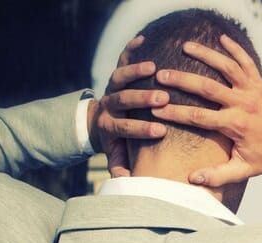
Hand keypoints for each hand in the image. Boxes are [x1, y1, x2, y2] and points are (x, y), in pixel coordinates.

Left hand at [88, 35, 169, 176]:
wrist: (99, 122)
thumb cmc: (117, 142)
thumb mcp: (117, 157)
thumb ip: (122, 167)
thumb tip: (130, 183)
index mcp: (110, 126)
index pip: (124, 127)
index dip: (140, 129)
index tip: (160, 131)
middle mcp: (109, 104)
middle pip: (122, 99)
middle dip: (141, 98)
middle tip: (161, 97)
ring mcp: (111, 87)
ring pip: (119, 76)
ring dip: (135, 71)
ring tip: (154, 68)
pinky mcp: (116, 73)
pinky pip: (120, 58)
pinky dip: (130, 48)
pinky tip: (144, 39)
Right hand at [149, 33, 261, 185]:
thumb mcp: (243, 170)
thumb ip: (217, 175)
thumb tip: (192, 180)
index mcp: (236, 125)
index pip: (198, 117)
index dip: (175, 114)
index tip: (155, 109)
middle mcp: (243, 104)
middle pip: (207, 88)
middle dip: (182, 80)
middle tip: (161, 74)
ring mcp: (253, 91)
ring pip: (226, 67)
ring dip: (206, 55)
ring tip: (185, 46)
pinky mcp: (261, 85)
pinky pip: (247, 62)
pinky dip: (236, 49)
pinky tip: (222, 38)